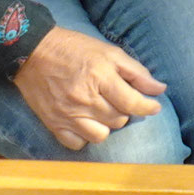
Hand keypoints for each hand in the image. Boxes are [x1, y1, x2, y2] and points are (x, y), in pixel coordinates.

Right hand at [11, 25, 164, 151]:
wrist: (34, 53)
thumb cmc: (75, 49)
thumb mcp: (109, 52)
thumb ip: (136, 72)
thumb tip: (159, 89)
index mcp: (100, 77)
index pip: (131, 102)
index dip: (148, 107)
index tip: (155, 107)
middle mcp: (84, 99)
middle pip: (118, 120)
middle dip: (125, 111)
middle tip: (120, 100)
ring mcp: (67, 115)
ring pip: (100, 136)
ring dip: (107, 126)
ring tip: (104, 112)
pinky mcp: (53, 124)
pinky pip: (77, 144)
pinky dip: (86, 136)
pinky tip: (87, 122)